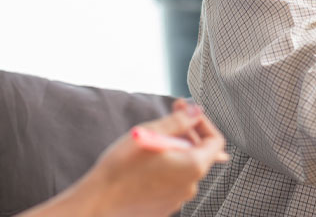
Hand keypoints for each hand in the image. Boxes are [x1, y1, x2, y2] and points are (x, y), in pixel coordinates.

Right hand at [73, 99, 228, 216]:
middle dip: (187, 130)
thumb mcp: (151, 133)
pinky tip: (145, 160)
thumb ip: (179, 121)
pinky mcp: (165, 204)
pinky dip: (165, 166)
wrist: (100, 202)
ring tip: (152, 138)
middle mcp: (191, 185)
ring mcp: (178, 197)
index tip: (186, 111)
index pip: (215, 140)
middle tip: (171, 113)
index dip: (202, 121)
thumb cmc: (121, 169)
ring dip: (174, 147)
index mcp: (193, 166)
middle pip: (200, 152)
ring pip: (184, 165)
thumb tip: (196, 112)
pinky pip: (172, 180)